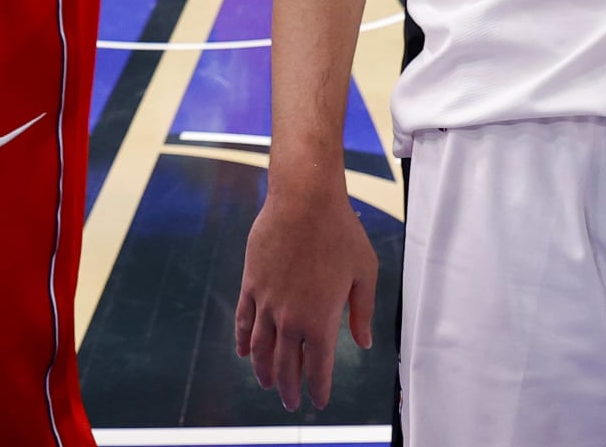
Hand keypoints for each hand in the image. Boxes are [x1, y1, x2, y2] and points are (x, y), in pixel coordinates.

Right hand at [236, 188, 377, 411]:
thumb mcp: (364, 272)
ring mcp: (266, 303)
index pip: (318, 367)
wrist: (304, 202)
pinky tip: (243, 353)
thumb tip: (363, 343)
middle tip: (292, 403)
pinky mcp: (250, 286)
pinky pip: (242, 322)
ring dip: (264, 371)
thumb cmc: (341, 233)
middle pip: (286, 365)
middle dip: (289, 388)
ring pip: (260, 350)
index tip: (320, 401)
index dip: (318, 388)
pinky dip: (241, 342)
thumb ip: (362, 311)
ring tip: (269, 385)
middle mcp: (290, 318)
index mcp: (321, 318)